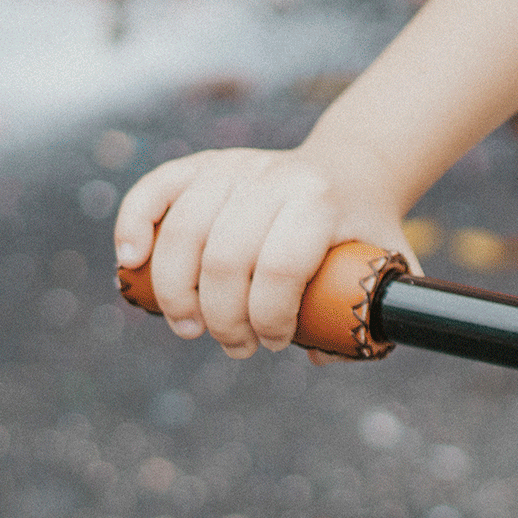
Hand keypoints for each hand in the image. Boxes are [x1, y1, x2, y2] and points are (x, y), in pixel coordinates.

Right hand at [113, 142, 406, 358]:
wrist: (351, 169)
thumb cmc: (364, 231)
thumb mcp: (386, 268)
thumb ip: (370, 315)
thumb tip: (321, 354)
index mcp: (320, 204)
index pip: (281, 269)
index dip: (270, 318)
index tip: (274, 343)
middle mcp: (272, 179)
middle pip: (225, 258)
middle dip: (222, 318)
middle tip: (235, 346)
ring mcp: (234, 166)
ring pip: (183, 231)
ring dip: (176, 290)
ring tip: (190, 327)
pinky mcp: (203, 163)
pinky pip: (156, 189)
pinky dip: (134, 225)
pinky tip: (130, 262)